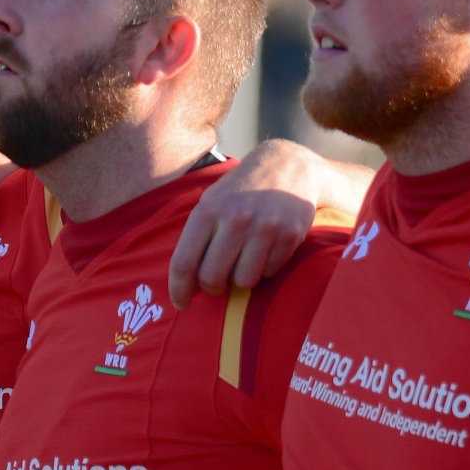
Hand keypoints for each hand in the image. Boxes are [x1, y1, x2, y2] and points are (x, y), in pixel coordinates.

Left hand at [168, 140, 325, 307]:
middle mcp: (234, 220)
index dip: (179, 289)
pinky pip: (270, 272)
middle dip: (212, 288)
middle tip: (216, 283)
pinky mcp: (290, 235)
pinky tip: (265, 250)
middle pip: (213, 278)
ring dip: (241, 280)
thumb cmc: (241, 189)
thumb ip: (197, 236)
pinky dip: (265, 269)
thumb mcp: (211, 201)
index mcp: (207, 211)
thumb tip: (186, 281)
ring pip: (243, 281)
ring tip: (242, 262)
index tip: (181, 304)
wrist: (287, 165)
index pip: (184, 262)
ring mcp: (264, 228)